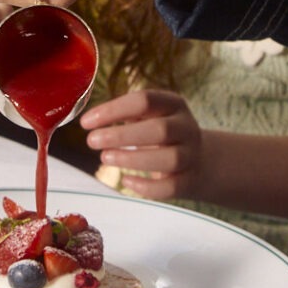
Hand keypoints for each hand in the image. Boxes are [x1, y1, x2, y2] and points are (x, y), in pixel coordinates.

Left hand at [82, 87, 201, 200]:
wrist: (201, 160)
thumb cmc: (162, 134)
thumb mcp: (151, 115)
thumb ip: (126, 114)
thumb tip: (90, 121)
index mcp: (173, 104)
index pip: (144, 101)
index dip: (114, 110)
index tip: (86, 122)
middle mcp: (186, 127)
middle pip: (159, 130)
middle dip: (122, 135)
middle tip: (93, 141)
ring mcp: (191, 155)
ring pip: (169, 159)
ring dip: (133, 159)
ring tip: (105, 158)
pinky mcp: (189, 181)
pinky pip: (170, 187)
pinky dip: (146, 186)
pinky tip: (126, 180)